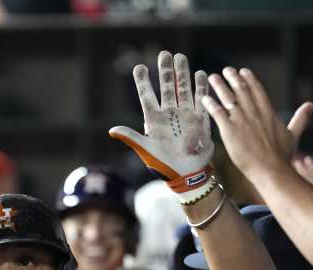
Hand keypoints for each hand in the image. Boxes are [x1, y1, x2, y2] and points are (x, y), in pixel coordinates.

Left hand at [110, 51, 213, 199]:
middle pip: (166, 87)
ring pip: (183, 88)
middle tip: (164, 54)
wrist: (187, 174)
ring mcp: (185, 114)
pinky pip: (200, 99)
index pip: (146, 95)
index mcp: (154, 119)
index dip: (143, 81)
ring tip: (180, 57)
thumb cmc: (164, 164)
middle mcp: (169, 113)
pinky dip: (200, 87)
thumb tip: (111, 130)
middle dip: (166, 70)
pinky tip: (200, 74)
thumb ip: (131, 137)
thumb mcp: (146, 150)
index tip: (139, 67)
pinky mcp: (200, 119)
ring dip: (182, 73)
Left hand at [200, 66, 312, 180]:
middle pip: (241, 90)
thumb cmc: (282, 156)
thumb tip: (311, 105)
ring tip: (213, 77)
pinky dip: (211, 105)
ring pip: (228, 98)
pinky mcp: (230, 131)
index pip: (257, 90)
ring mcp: (241, 121)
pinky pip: (218, 114)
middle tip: (226, 70)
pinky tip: (205, 98)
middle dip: (233, 78)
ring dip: (220, 86)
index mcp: (268, 112)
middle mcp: (254, 113)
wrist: (271, 170)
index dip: (249, 79)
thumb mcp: (293, 134)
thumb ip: (301, 118)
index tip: (243, 71)